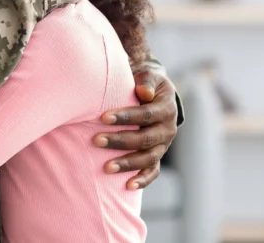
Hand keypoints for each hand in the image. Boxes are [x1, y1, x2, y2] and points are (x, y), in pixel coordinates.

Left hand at [93, 67, 178, 189]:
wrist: (156, 94)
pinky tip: (128, 186)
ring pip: (148, 158)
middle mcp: (167, 129)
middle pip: (144, 139)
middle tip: (96, 140)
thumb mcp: (150, 76)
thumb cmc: (146, 83)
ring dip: (127, 163)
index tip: (103, 117)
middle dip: (120, 141)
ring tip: (106, 167)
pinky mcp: (157, 155)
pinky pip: (153, 171)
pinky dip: (143, 180)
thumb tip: (143, 92)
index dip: (125, 116)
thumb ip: (146, 80)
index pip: (145, 114)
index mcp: (166, 109)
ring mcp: (163, 145)